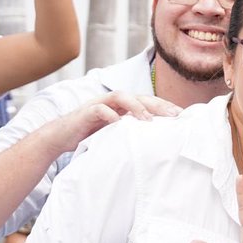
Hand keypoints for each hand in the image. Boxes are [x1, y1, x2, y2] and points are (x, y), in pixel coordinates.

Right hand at [41, 92, 180, 155]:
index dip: (165, 107)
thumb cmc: (91, 137)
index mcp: (123, 107)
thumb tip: (158, 145)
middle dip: (158, 104)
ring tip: (149, 119)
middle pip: (140, 97)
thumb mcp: (117, 136)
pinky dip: (110, 115)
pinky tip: (119, 123)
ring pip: (121, 96)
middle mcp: (113, 102)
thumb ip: (134, 134)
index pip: (148, 102)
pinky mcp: (85, 112)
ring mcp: (99, 104)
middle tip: (175, 115)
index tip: (183, 117)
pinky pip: (99, 109)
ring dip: (137, 106)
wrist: (60, 138)